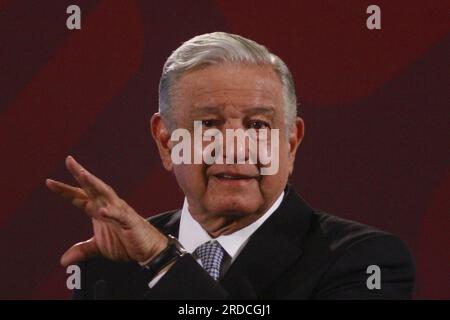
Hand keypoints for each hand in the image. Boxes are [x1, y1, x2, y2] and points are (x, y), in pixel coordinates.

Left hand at [46, 156, 167, 266]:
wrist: (148, 249)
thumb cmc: (126, 242)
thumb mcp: (99, 248)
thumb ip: (82, 250)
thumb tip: (63, 260)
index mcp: (99, 210)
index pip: (80, 197)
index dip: (65, 190)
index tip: (49, 182)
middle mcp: (108, 206)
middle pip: (92, 187)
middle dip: (81, 174)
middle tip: (69, 161)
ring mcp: (120, 212)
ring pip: (106, 194)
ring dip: (95, 184)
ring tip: (84, 174)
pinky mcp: (130, 222)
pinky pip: (120, 215)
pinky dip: (111, 212)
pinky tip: (102, 210)